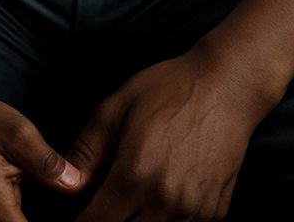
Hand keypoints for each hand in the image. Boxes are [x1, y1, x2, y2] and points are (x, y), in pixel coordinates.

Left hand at [66, 46, 264, 221]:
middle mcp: (165, 202)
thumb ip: (86, 151)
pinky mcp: (214, 213)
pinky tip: (163, 195)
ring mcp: (193, 212)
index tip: (79, 215)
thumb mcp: (116, 108)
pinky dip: (168, 220)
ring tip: (133, 197)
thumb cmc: (169, 89)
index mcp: (135, 175)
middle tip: (106, 204)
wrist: (227, 85)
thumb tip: (66, 186)